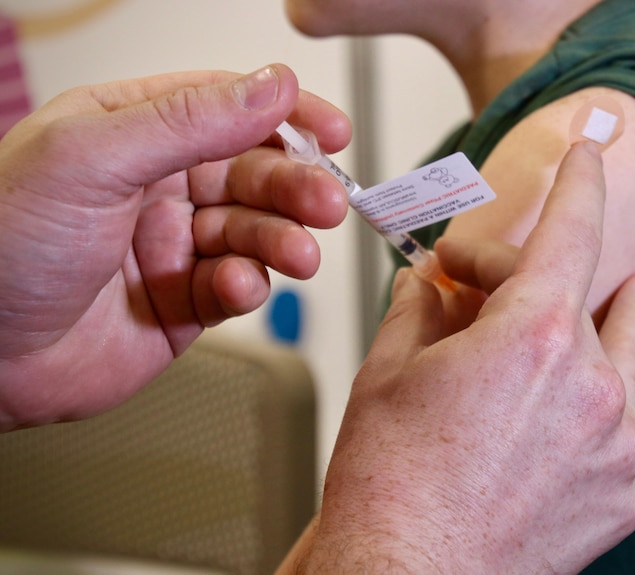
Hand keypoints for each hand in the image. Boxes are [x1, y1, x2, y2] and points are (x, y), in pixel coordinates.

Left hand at [0, 64, 350, 429]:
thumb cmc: (0, 247)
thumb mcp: (91, 159)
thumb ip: (188, 120)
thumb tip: (270, 85)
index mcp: (132, 130)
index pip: (227, 105)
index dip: (286, 114)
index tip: (331, 131)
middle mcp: (159, 183)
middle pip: (253, 171)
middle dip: (295, 186)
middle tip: (327, 203)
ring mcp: (175, 243)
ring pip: (255, 230)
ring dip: (282, 240)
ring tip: (297, 256)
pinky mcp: (186, 301)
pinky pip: (238, 285)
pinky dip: (247, 286)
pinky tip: (234, 289)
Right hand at [289, 143, 634, 573]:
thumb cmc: (391, 484)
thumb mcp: (389, 371)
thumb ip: (420, 309)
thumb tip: (429, 285)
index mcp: (533, 338)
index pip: (573, 231)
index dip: (583, 183)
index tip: (592, 157)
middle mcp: (592, 386)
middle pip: (603, 297)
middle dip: (555, 278)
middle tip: (498, 289)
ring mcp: (618, 446)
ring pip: (625, 362)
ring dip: (594, 337)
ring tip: (571, 332)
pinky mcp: (624, 495)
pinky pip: (619, 429)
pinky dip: (591, 411)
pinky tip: (551, 425)